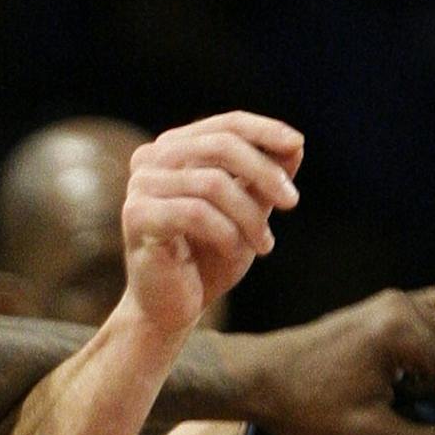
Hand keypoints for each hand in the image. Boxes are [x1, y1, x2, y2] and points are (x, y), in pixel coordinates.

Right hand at [122, 112, 303, 339]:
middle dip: (264, 173)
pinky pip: (195, 213)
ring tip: (264, 245)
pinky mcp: (137, 217)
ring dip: (249, 216)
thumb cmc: (208, 259)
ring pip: (211, 183)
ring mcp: (140, 187)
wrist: (172, 309)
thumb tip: (295, 144)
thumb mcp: (247, 213)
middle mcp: (150, 160)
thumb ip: (265, 179)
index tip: (297, 146)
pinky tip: (234, 252)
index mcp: (174, 149)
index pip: (226, 124)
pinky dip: (225, 233)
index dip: (264, 131)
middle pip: (220, 146)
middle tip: (292, 202)